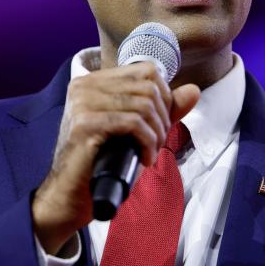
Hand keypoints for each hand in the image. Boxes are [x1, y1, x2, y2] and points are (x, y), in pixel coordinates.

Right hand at [32, 62, 199, 254]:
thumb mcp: (137, 129)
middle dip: (163, 118)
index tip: (160, 123)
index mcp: (94, 80)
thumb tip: (194, 90)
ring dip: (157, 133)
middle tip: (156, 143)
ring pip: (144, 105)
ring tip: (151, 152)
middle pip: (149, 87)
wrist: (71, 195)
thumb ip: (163, 108)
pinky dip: (147, 142)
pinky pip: (133, 123)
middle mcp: (85, 85)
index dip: (164, 96)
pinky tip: (145, 159)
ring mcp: (83, 103)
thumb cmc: (103, 161)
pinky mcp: (85, 124)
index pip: (146, 70)